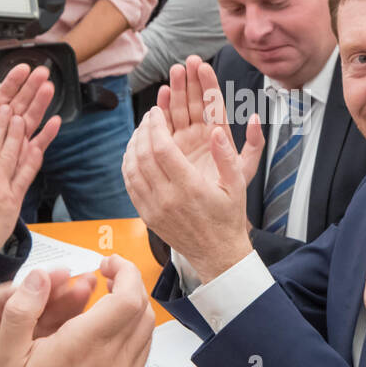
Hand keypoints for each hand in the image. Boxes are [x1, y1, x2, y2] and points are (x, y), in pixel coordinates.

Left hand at [0, 63, 60, 175]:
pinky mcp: (23, 157)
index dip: (13, 81)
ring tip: (50, 89)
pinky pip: (37, 144)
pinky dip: (47, 134)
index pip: (3, 95)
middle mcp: (4, 128)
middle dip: (32, 87)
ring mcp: (15, 141)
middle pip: (21, 103)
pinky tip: (55, 122)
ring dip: (41, 104)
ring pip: (31, 119)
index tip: (23, 68)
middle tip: (43, 73)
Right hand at [0, 256, 154, 366]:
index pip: (129, 297)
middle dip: (130, 282)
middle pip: (143, 307)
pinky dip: (135, 328)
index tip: (107, 263)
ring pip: (147, 327)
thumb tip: (41, 275)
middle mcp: (112, 360)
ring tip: (108, 297)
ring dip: (134, 305)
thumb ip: (23, 307)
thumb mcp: (6, 350)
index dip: (125, 271)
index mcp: (85, 345)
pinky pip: (143, 348)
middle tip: (107, 275)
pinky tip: (111, 326)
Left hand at [0, 267, 98, 366]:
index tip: (38, 280)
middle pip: (32, 298)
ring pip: (53, 306)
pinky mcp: (54, 341)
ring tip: (89, 283)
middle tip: (70, 276)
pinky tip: (97, 306)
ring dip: (70, 294)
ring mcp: (35, 331)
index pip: (3, 300)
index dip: (21, 289)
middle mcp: (11, 323)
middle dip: (52, 286)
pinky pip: (68, 323)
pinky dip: (82, 314)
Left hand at [122, 56, 262, 280]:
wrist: (217, 254)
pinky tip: (134, 154)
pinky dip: (128, 166)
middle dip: (143, 131)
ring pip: (132, 169)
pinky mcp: (147, 216)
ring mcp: (154, 209)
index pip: (162, 148)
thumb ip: (226, 156)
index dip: (156, 126)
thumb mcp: (237, 185)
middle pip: (143, 155)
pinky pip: (130, 186)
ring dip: (132, 146)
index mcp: (190, 188)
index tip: (156, 112)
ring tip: (140, 131)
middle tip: (148, 117)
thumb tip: (218, 132)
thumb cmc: (228, 218)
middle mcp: (168, 198)